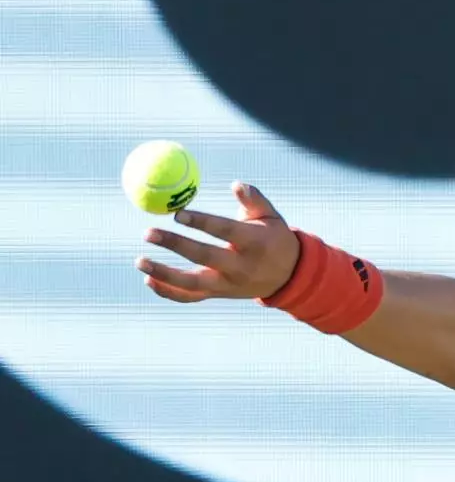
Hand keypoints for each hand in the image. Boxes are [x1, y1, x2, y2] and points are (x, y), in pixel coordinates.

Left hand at [136, 182, 299, 302]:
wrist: (288, 276)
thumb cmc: (274, 238)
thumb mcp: (271, 216)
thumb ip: (253, 199)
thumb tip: (236, 184)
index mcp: (254, 243)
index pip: (224, 232)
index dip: (201, 223)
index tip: (178, 213)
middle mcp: (240, 267)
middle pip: (204, 257)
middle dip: (175, 245)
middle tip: (148, 232)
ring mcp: (229, 285)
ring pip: (192, 283)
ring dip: (164, 274)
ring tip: (139, 261)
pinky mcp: (220, 294)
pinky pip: (191, 297)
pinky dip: (168, 292)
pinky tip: (148, 280)